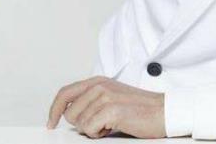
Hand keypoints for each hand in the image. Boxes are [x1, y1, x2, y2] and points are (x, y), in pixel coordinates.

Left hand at [47, 75, 166, 138]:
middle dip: (82, 125)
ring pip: (79, 123)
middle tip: (102, 125)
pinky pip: (90, 129)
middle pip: (69, 113)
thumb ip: (92, 100)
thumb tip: (70, 115)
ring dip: (93, 130)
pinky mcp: (111, 109)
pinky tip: (114, 127)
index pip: (65, 93)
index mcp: (97, 81)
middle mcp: (99, 86)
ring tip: (111, 124)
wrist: (164, 111)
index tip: (51, 123)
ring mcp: (105, 96)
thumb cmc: (140, 109)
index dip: (54, 109)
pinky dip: (99, 133)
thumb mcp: (112, 97)